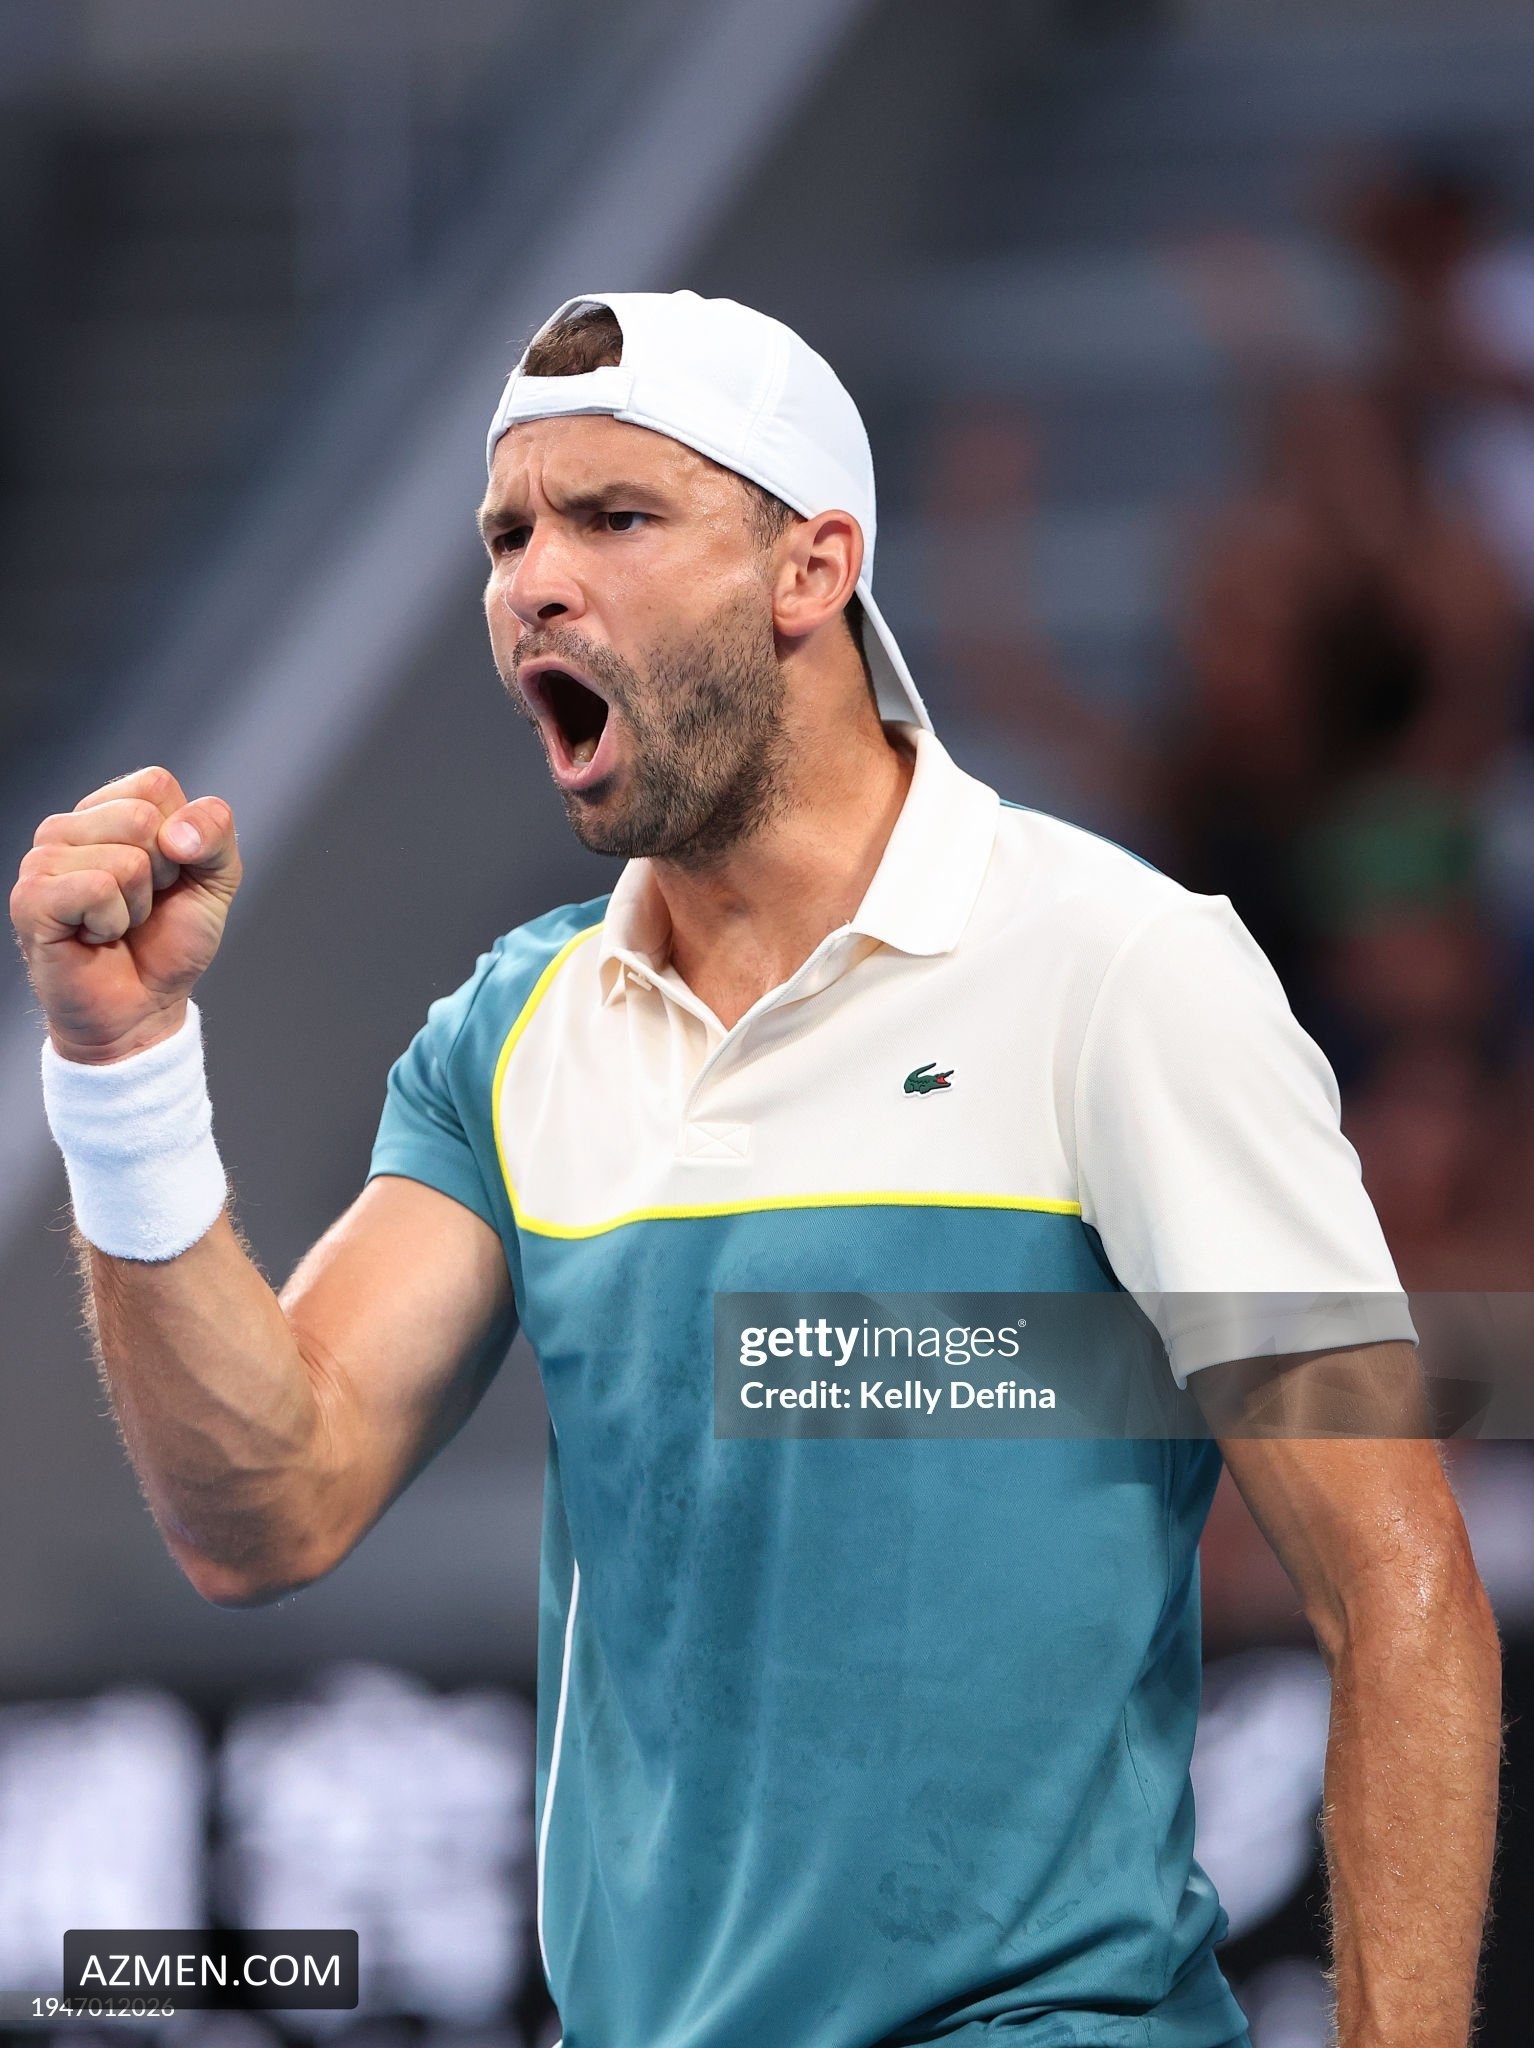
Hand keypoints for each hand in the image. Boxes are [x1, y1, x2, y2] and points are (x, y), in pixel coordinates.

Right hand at [10, 766, 241, 1063]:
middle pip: (141, 817)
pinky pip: (97, 889)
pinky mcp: (31, 898)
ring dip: (136, 905)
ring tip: (116, 924)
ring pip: (125, 859)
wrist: (143, 1006)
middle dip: (162, 873)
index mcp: (108, 810)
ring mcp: (42, 860)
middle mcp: (67, 826)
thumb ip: (215, 833)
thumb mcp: (216, 879)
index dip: (182, 838)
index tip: (167, 877)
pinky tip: (95, 936)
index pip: (155, 784)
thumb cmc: (169, 941)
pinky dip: (112, 923)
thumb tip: (176, 832)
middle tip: (140, 906)